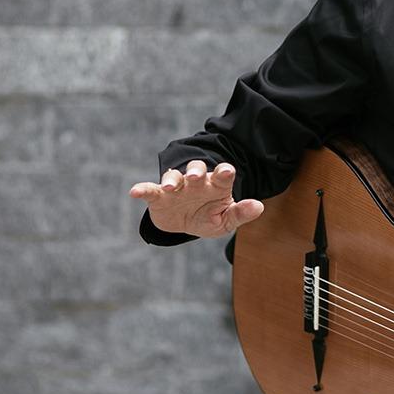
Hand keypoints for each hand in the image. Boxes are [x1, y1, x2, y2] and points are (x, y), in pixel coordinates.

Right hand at [129, 160, 264, 237]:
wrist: (184, 224)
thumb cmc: (209, 217)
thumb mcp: (226, 220)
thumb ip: (241, 213)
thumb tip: (258, 206)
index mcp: (216, 185)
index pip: (222, 174)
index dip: (225, 172)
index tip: (227, 172)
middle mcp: (196, 182)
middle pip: (197, 169)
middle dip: (196, 171)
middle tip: (195, 177)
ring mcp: (177, 188)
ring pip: (174, 177)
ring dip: (172, 179)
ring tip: (170, 187)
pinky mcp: (159, 196)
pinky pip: (150, 190)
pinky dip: (142, 189)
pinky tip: (134, 192)